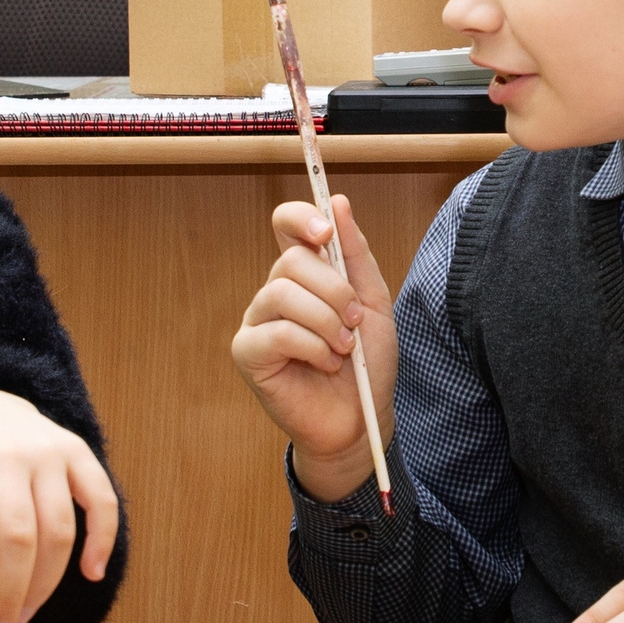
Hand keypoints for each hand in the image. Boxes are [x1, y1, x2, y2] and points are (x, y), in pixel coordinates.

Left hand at [0, 387, 119, 622]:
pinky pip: (101, 500)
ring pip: (59, 527)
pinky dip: (102, 540)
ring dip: (46, 582)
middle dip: (9, 591)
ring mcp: (46, 452)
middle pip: (17, 530)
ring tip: (21, 615)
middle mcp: (5, 453)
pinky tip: (90, 573)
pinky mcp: (77, 454)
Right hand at [230, 195, 396, 501]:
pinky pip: (277, 332)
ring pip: (283, 293)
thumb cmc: (367, 364)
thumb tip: (338, 202)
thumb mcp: (375, 303)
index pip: (285, 225)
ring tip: (343, 348)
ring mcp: (258, 322)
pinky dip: (312, 347)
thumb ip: (356, 255)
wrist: (362, 420)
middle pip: (291, 261)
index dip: (300, 218)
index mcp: (305, 275)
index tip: (325, 232)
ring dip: (326, 322)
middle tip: (354, 320)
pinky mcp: (248, 353)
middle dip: (333, 289)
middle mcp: (275, 293)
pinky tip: (324, 364)